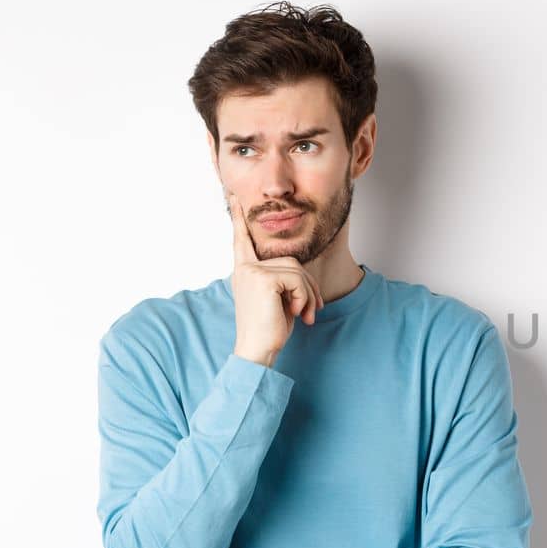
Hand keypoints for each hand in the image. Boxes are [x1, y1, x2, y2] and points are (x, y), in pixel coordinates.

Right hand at [228, 192, 323, 366]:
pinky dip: (305, 298)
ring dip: (309, 294)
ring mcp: (252, 272)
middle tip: (313, 310)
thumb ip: (282, 279)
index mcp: (245, 271)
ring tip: (306, 315)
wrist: (258, 351)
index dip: (237, 218)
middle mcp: (245, 268)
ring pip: (297, 270)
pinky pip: (297, 279)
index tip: (233, 196)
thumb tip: (300, 272)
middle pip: (291, 261)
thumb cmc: (270, 328)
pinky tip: (298, 314)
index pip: (241, 240)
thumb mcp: (277, 299)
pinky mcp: (262, 278)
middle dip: (309, 286)